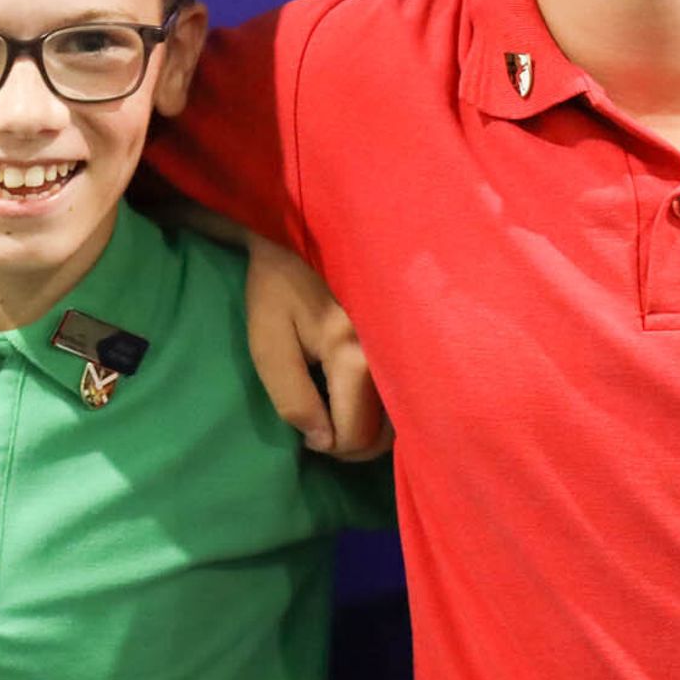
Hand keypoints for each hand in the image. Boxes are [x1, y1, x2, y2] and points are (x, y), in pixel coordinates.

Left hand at [244, 233, 391, 460]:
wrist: (307, 232)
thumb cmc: (280, 285)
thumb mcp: (268, 342)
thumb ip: (291, 397)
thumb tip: (323, 441)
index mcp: (354, 357)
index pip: (355, 436)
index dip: (328, 446)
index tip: (306, 431)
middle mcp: (391, 356)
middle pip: (385, 436)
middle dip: (351, 444)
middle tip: (321, 427)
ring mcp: (406, 347)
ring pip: (401, 420)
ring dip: (372, 429)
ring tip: (340, 414)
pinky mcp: (410, 339)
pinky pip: (406, 393)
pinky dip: (387, 409)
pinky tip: (363, 399)